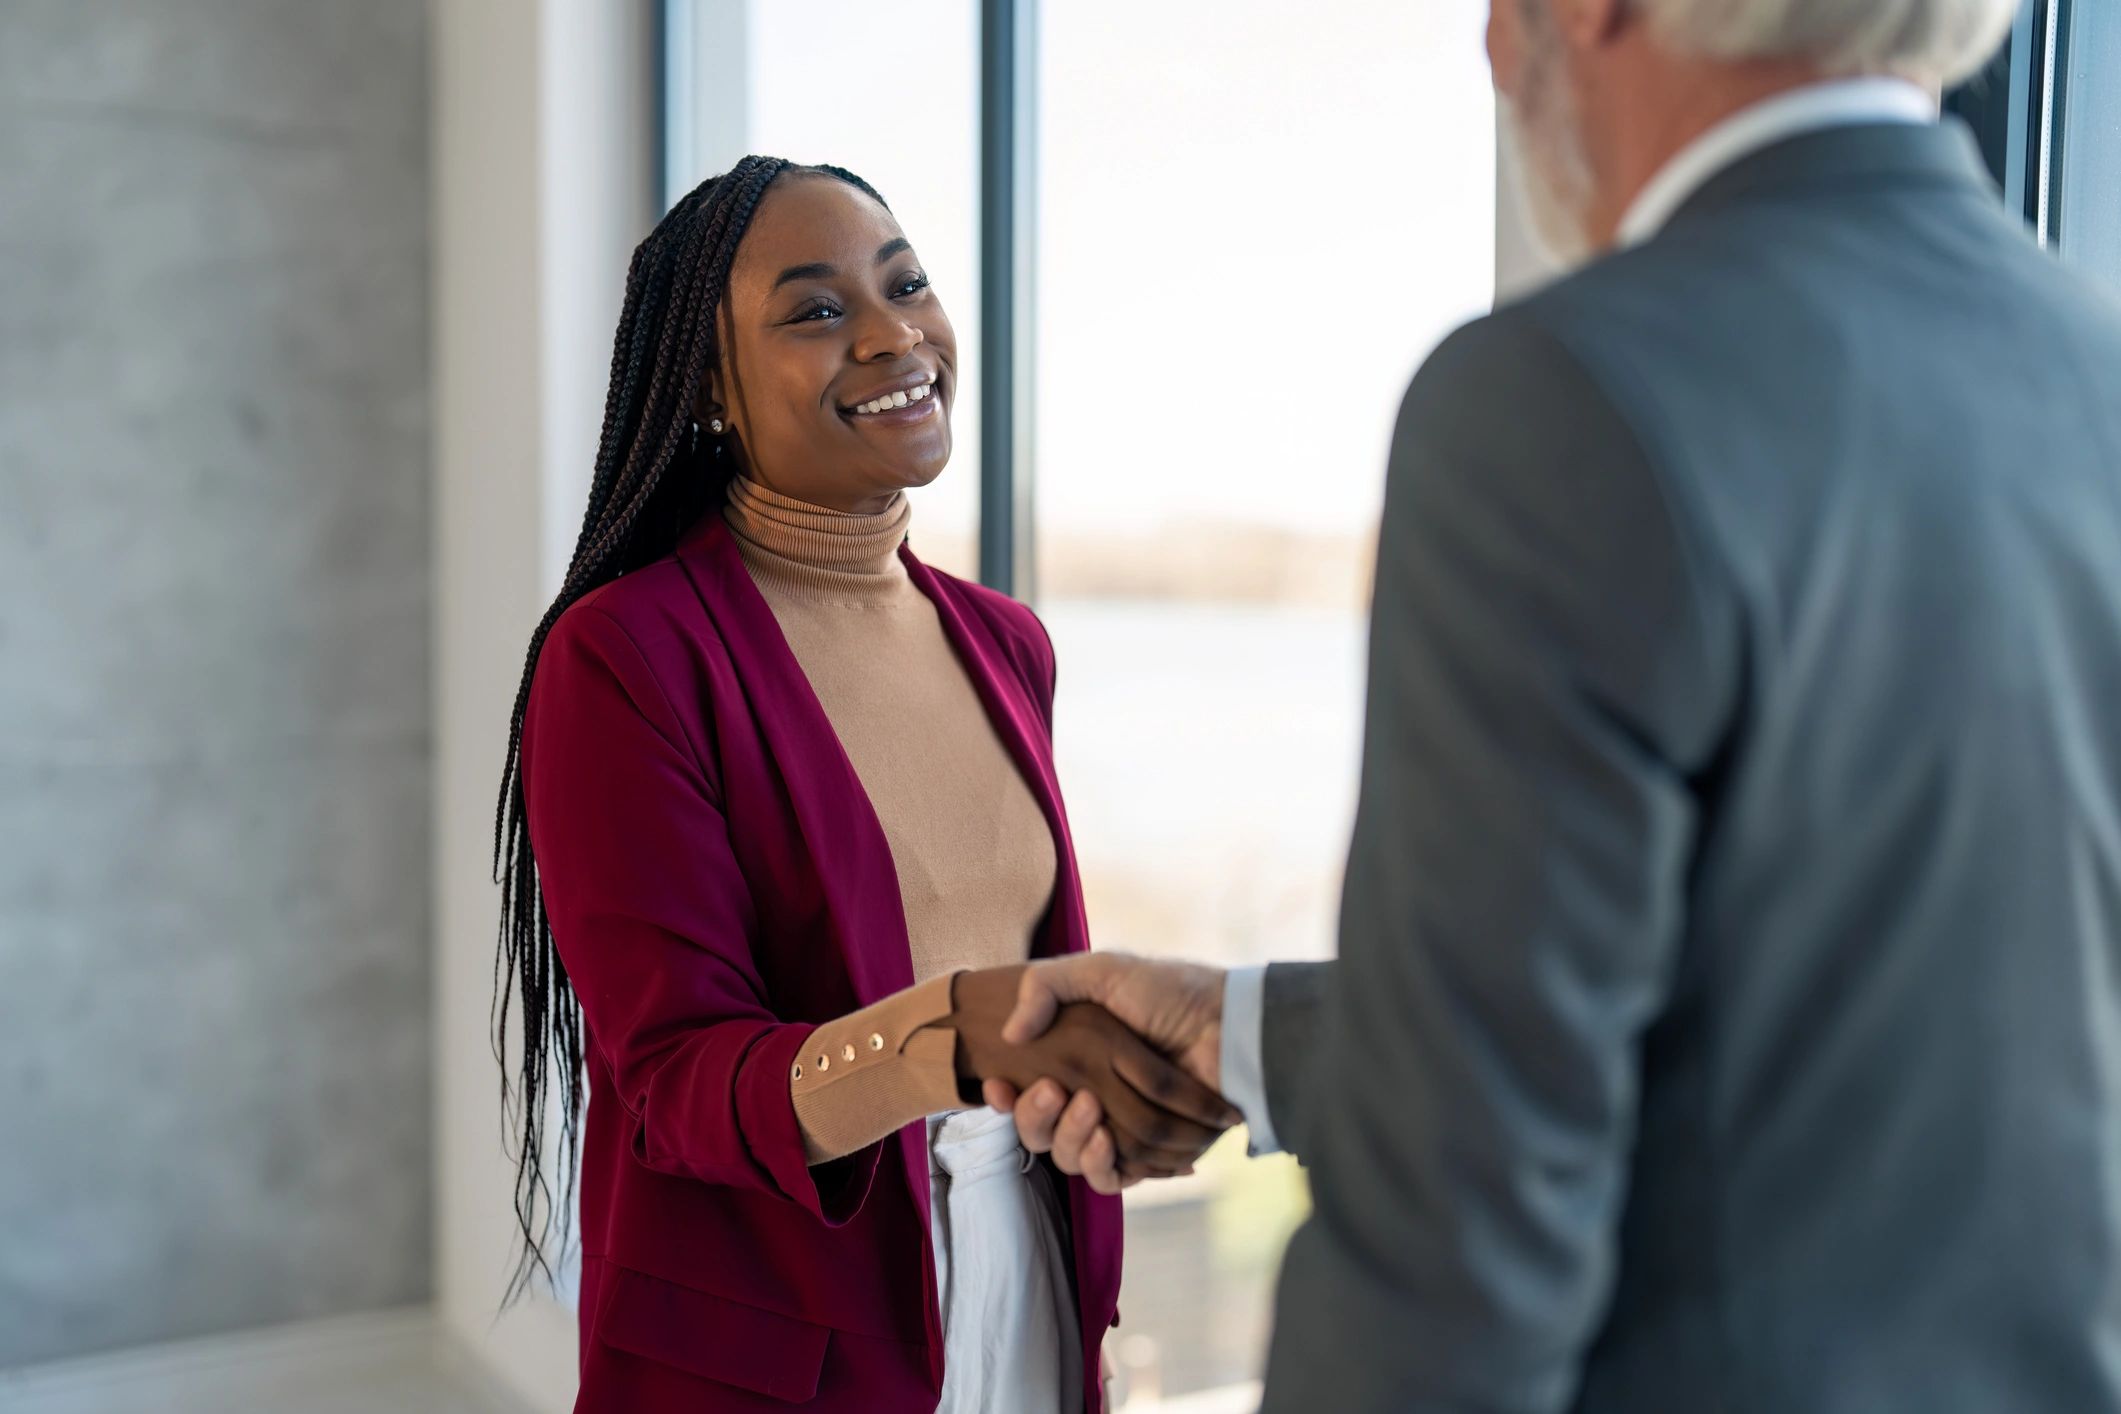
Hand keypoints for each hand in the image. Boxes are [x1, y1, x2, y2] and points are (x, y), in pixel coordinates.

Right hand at [948, 966, 1236, 1180]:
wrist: (1228, 1023)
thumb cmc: (1169, 991)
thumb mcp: (1102, 971)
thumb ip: (1046, 984)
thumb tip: (1010, 1034)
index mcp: (1075, 1063)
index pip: (1022, 1094)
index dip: (1003, 1098)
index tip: (999, 1085)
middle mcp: (1092, 1100)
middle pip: (1041, 1134)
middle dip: (1036, 1119)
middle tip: (1052, 1090)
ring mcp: (1121, 1130)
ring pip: (1072, 1161)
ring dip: (1070, 1140)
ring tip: (1090, 1109)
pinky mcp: (1152, 1155)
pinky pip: (1115, 1178)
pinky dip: (1106, 1165)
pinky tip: (1105, 1140)